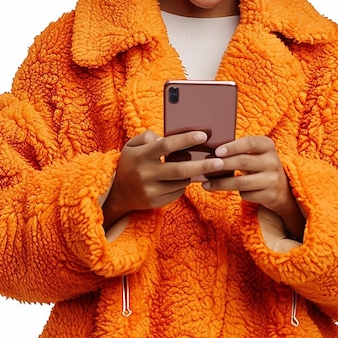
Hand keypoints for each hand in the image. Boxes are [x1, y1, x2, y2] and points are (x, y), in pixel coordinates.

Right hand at [101, 130, 225, 229]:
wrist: (117, 193)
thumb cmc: (131, 163)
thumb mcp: (133, 145)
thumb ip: (149, 137)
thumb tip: (169, 139)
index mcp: (141, 155)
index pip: (166, 145)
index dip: (186, 140)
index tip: (203, 135)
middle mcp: (146, 174)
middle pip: (180, 169)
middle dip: (202, 165)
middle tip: (220, 161)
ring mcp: (151, 190)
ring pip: (181, 182)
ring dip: (194, 174)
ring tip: (204, 167)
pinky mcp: (155, 202)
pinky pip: (177, 192)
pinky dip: (184, 184)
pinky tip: (185, 178)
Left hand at [202, 135, 305, 240]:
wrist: (283, 189)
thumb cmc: (260, 166)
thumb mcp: (257, 154)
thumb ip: (241, 150)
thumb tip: (212, 152)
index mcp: (268, 146)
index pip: (250, 142)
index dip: (232, 146)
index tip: (217, 151)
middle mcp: (273, 162)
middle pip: (242, 162)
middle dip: (222, 165)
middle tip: (205, 167)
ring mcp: (272, 180)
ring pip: (241, 182)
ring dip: (221, 183)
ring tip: (206, 184)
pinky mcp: (270, 196)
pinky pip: (246, 194)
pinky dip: (236, 192)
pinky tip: (229, 190)